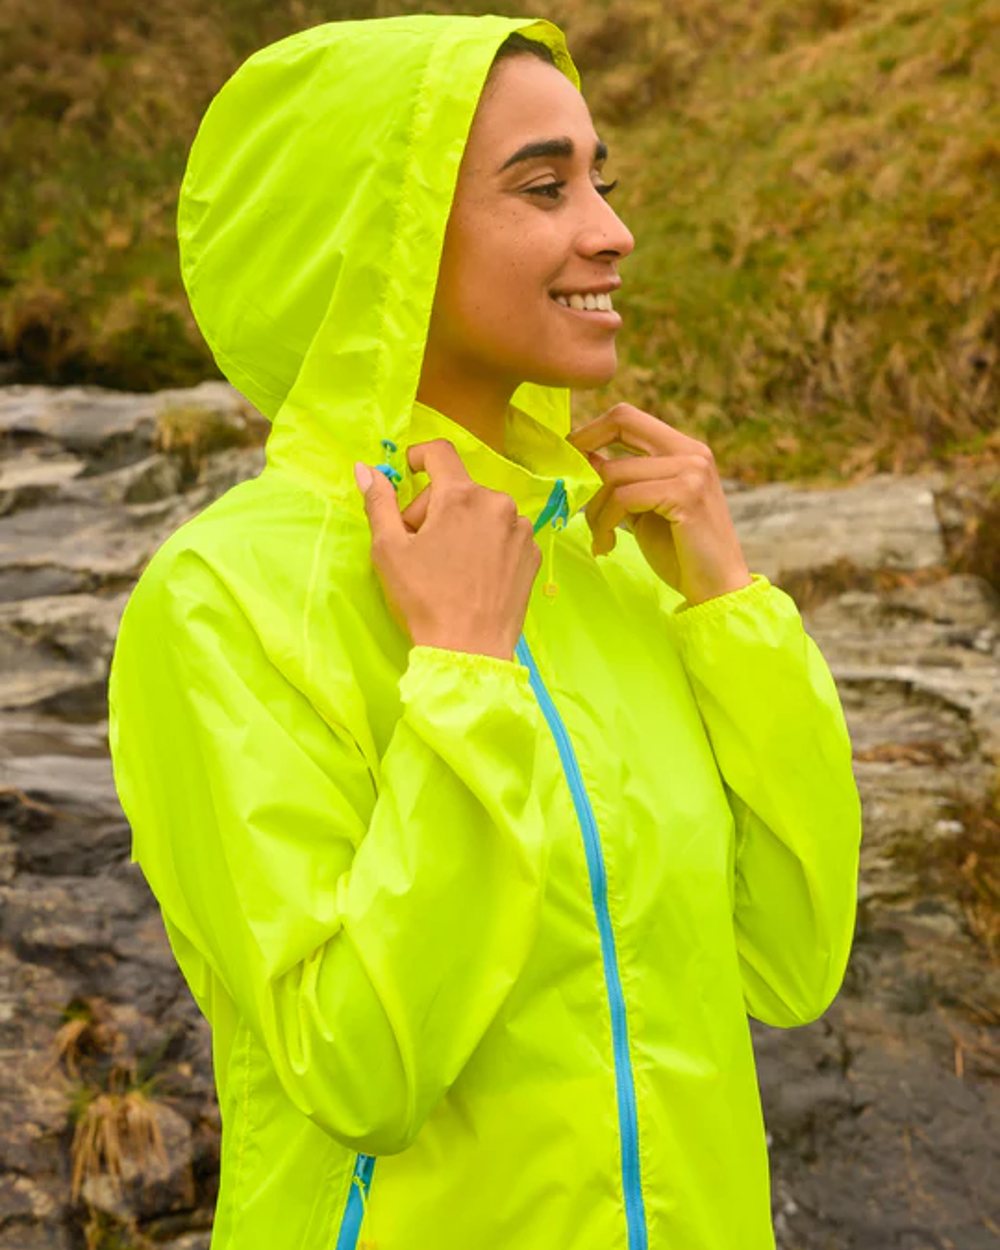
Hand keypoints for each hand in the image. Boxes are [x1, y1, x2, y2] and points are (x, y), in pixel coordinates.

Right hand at [354, 439, 542, 661]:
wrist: (469, 650)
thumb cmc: (424, 599)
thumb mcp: (389, 550)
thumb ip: (379, 502)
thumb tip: (366, 468)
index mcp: (461, 496)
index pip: (440, 452)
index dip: (419, 457)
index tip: (409, 474)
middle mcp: (498, 503)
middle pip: (458, 488)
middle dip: (434, 508)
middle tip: (419, 545)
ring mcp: (520, 530)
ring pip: (482, 512)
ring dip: (462, 526)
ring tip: (449, 564)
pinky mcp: (531, 554)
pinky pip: (503, 534)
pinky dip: (486, 544)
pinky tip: (474, 575)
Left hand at [567, 402, 752, 607]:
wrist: (717, 589)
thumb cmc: (679, 552)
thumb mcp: (642, 508)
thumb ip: (621, 481)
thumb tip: (582, 456)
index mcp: (684, 449)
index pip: (627, 416)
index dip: (591, 431)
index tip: (569, 458)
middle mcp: (692, 451)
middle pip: (621, 421)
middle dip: (583, 448)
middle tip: (569, 484)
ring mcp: (692, 470)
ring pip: (614, 472)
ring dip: (593, 510)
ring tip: (599, 537)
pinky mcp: (687, 494)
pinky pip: (623, 498)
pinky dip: (604, 523)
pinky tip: (606, 544)